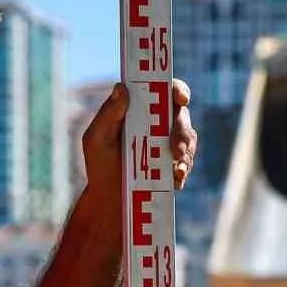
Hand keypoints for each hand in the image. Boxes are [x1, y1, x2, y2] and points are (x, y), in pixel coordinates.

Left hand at [81, 79, 198, 191]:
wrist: (109, 198)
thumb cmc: (100, 163)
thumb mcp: (97, 138)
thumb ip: (109, 113)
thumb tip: (122, 87)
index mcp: (141, 109)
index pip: (164, 90)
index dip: (177, 89)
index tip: (180, 98)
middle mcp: (159, 122)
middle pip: (181, 114)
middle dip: (182, 129)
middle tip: (176, 149)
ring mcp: (170, 143)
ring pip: (189, 138)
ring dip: (185, 151)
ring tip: (176, 167)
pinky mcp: (176, 164)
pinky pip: (187, 163)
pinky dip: (183, 170)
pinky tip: (176, 178)